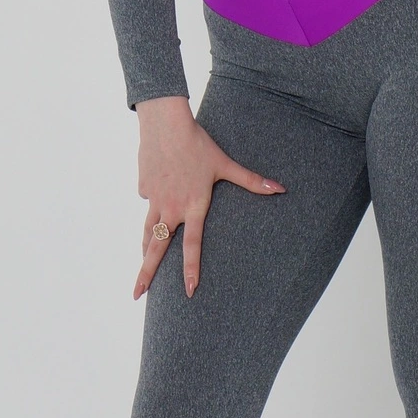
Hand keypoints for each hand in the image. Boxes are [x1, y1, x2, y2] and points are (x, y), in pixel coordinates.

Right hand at [132, 96, 285, 299]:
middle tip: (137, 294)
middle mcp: (171, 208)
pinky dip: (153, 205)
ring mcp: (154, 199)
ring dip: (144, 252)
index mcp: (193, 206)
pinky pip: (148, 202)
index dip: (191, 269)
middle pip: (155, 249)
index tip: (189, 291)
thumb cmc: (197, 143)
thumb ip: (251, 181)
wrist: (165, 123)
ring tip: (141, 271)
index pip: (192, 246)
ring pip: (147, 233)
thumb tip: (280, 189)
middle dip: (145, 274)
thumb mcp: (225, 164)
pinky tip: (159, 190)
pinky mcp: (144, 188)